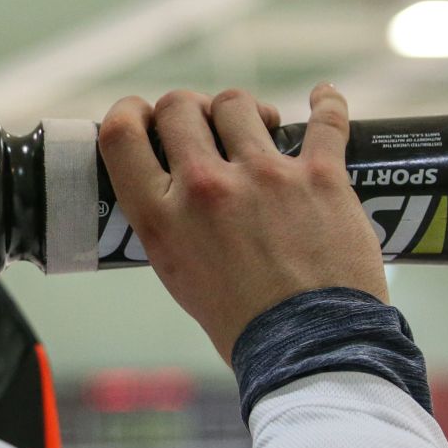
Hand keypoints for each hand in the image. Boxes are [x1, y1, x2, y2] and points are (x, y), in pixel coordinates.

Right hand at [98, 83, 387, 363]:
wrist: (312, 351)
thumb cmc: (240, 322)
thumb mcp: (175, 270)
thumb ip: (168, 221)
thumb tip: (177, 183)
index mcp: (161, 215)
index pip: (121, 133)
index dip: (128, 111)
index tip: (143, 115)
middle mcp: (205, 187)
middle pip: (179, 106)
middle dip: (188, 109)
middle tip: (205, 126)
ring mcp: (265, 177)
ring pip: (238, 103)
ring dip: (244, 110)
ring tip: (260, 126)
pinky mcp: (321, 176)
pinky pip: (325, 119)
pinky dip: (325, 102)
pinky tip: (322, 97)